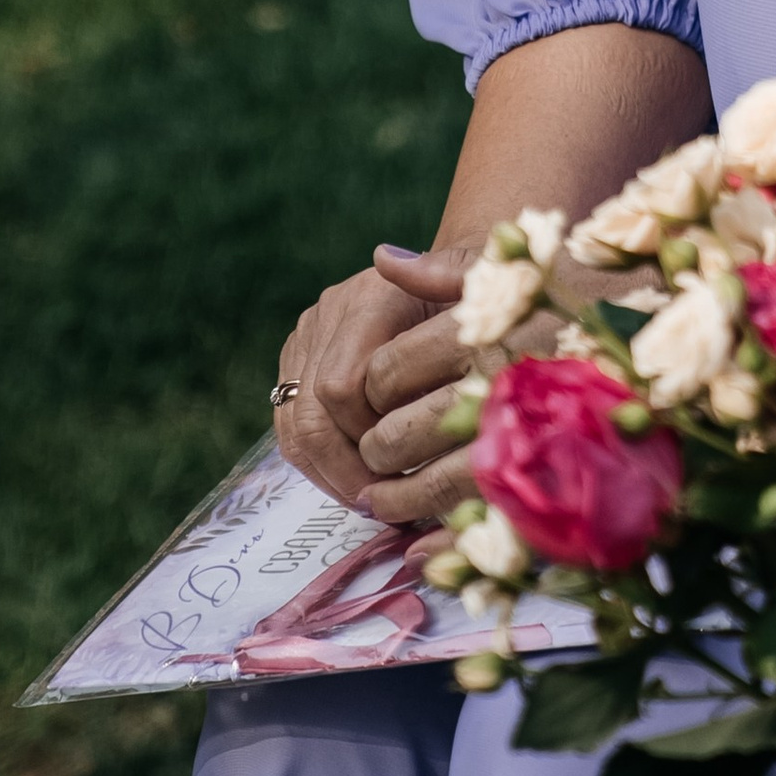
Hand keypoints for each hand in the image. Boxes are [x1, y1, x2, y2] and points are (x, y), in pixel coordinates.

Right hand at [272, 244, 474, 525]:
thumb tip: (398, 280)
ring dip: (326, 470)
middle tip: (378, 503)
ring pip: (293, 423)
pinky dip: (318, 456)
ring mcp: (309, 334)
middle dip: (341, 468)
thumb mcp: (483, 306)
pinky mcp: (300, 354)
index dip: (367, 438)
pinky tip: (352, 477)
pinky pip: (291, 419)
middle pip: (310, 412)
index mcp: (371, 300)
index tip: (402, 471)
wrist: (451, 272)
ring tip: (366, 498)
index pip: (342, 388)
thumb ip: (452, 306)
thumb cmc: (478, 297)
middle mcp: (331, 313)